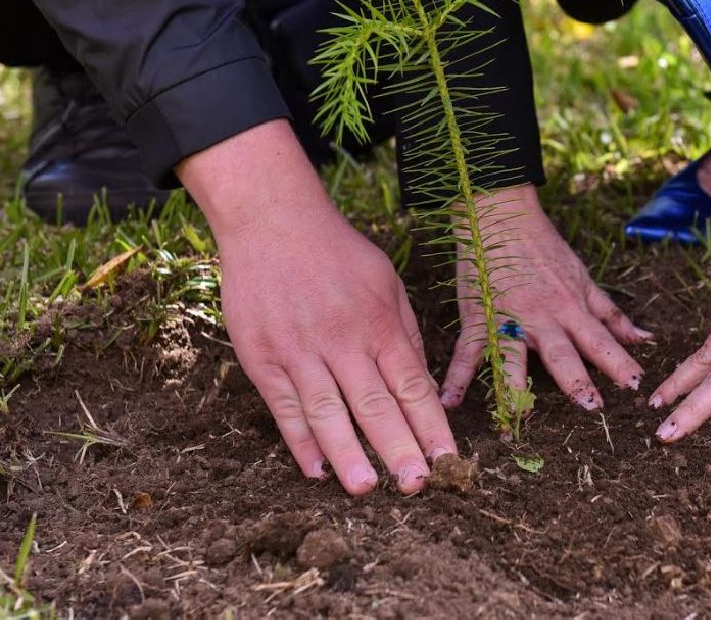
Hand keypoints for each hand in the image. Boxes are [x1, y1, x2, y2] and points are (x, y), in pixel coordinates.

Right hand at [178, 121, 455, 494]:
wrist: (272, 220)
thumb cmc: (337, 252)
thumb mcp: (386, 281)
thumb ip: (405, 332)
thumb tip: (422, 385)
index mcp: (378, 323)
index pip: (412, 385)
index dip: (431, 426)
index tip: (448, 459)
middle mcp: (342, 341)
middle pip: (375, 404)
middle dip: (399, 448)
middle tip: (417, 486)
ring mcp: (299, 351)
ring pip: (328, 413)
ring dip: (349, 454)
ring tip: (367, 489)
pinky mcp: (262, 357)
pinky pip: (284, 407)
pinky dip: (300, 441)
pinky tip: (315, 469)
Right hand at [440, 184, 651, 410]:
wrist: (501, 215)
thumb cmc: (544, 248)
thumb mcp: (583, 279)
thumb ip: (610, 314)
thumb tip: (644, 339)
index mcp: (570, 308)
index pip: (600, 340)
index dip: (619, 362)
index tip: (637, 387)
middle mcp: (541, 318)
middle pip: (561, 353)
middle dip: (576, 380)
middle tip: (591, 407)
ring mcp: (507, 319)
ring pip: (513, 357)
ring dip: (514, 388)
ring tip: (518, 417)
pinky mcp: (477, 318)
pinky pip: (467, 351)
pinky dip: (456, 376)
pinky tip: (450, 401)